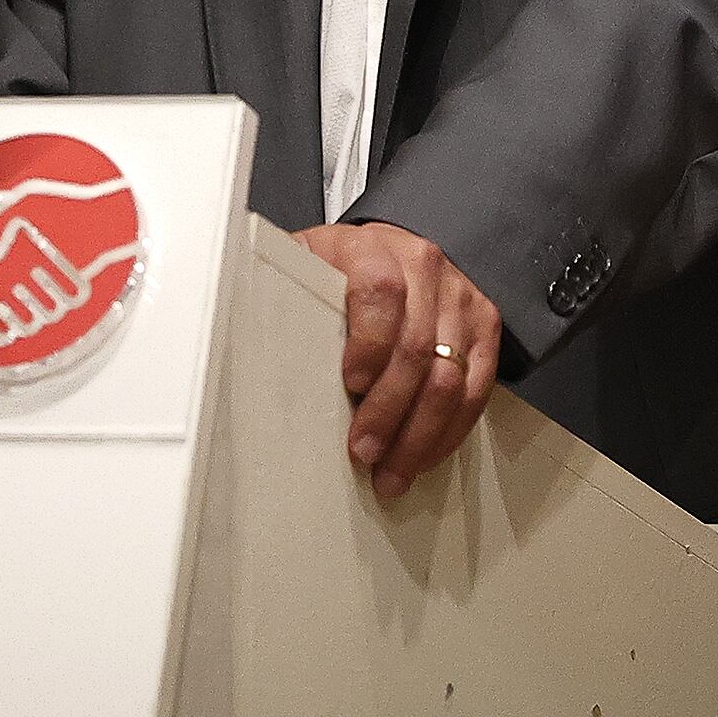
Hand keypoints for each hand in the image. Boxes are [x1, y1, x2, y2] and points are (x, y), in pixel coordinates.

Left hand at [289, 222, 501, 502]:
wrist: (396, 246)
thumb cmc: (344, 265)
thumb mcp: (307, 261)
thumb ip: (281, 287)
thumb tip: (233, 318)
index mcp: (372, 250)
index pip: (380, 292)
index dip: (369, 343)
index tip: (351, 384)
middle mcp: (423, 268)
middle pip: (416, 348)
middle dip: (388, 411)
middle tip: (364, 451)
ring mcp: (459, 298)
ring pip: (450, 378)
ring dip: (419, 435)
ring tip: (392, 470)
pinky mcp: (484, 325)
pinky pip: (476, 388)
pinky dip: (450, 430)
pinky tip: (424, 452)